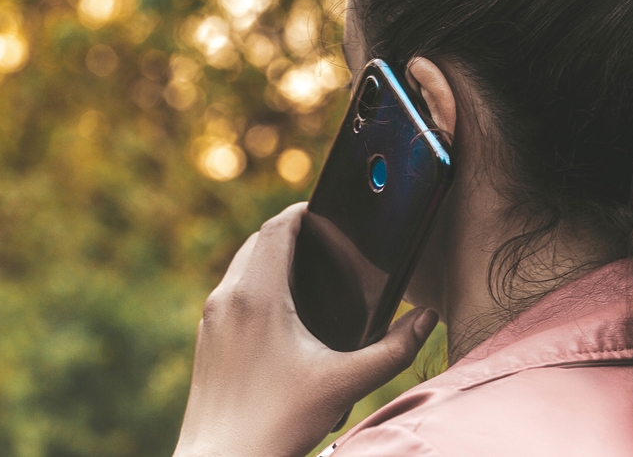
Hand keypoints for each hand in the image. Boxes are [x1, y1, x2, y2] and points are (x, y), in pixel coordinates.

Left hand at [173, 203, 438, 456]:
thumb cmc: (277, 423)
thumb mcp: (344, 384)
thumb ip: (394, 349)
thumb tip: (426, 319)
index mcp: (258, 296)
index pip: (277, 227)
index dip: (301, 211)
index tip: (322, 210)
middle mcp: (227, 298)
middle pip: (257, 241)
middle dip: (287, 232)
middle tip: (320, 238)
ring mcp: (211, 319)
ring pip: (240, 265)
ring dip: (268, 256)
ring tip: (304, 268)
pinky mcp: (206, 339)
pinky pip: (230, 291)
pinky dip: (254, 282)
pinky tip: (279, 309)